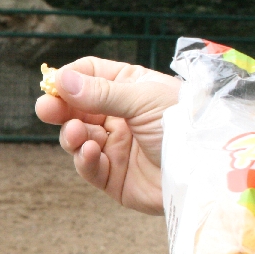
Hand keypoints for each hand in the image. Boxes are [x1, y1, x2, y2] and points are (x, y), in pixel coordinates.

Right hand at [34, 57, 179, 214]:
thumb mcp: (143, 99)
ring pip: (77, 138)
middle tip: (45, 109)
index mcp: (129, 88)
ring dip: (72, 135)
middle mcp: (119, 116)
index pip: (88, 76)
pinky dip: (84, 160)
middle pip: (76, 108)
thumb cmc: (184, 124)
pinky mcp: (114, 178)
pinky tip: (91, 153)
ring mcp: (115, 147)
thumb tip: (60, 80)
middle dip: (59, 109)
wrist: (209, 171)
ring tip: (76, 135)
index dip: (69, 79)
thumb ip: (100, 93)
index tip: (53, 84)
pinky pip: (89, 167)